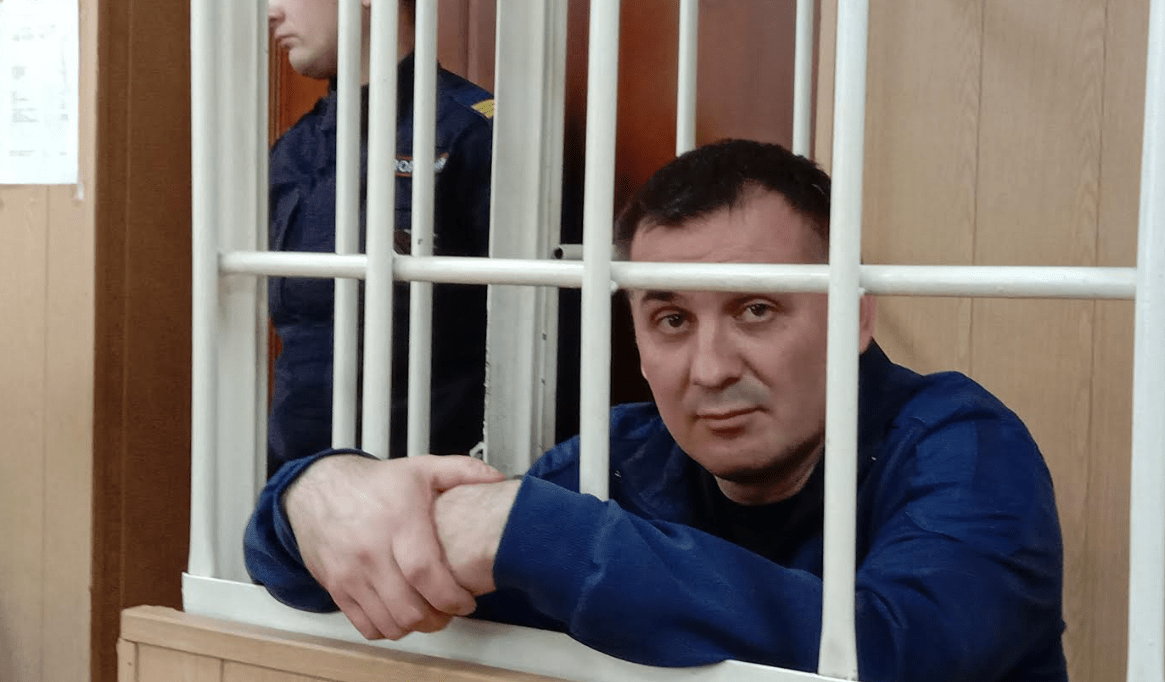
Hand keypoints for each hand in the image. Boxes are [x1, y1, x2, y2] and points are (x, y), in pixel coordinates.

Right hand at [283, 454, 504, 639]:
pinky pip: (365, 625)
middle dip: (438, 618)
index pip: (425, 573)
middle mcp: (370, 549)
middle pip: (408, 607)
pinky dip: (388, 629)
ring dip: (416, 626)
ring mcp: (350, 572)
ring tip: (429, 613)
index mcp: (397, 521)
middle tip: (451, 610)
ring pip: (388, 621)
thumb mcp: (420, 469)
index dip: (451, 596)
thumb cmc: (374, 484)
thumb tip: (497, 479)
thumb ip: (463, 471)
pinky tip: (400, 614)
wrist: (318, 489)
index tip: (466, 601)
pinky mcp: (336, 587)